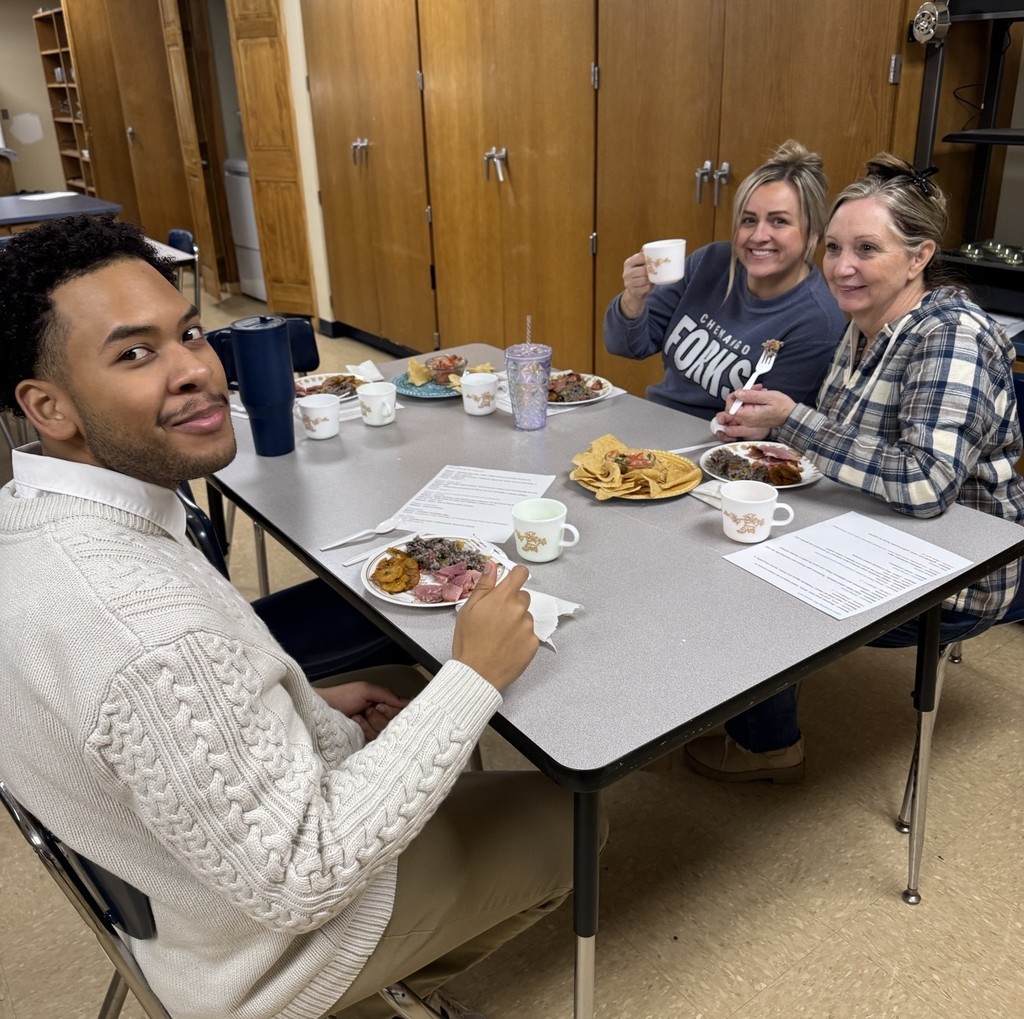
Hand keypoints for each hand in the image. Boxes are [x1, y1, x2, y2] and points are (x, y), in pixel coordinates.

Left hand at [317, 681, 408, 741]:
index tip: (379, 706)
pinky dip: (365, 729)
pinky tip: (355, 723)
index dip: (392, 711)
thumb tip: (407, 703)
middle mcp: (380, 715)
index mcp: (382, 702)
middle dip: (380, 716)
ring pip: (384, 731)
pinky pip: (375, 738)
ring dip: (370, 722)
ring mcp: (373, 728)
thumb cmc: (342, 696)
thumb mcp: (366, 690)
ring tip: (358, 716)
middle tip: (367, 710)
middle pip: (394, 722)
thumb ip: (387, 695)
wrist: (323, 710)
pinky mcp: (365, 738)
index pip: (400, 710)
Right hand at [451, 562, 537, 691]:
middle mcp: (520, 609)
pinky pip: (529, 634)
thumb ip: (484, 585)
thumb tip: (492, 565)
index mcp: (503, 597)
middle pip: (523, 596)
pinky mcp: (533, 644)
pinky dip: (520, 638)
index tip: (510, 582)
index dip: (516, 575)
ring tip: (499, 636)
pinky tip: (506, 646)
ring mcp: (528, 627)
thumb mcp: (468, 609)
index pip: (521, 574)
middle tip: (496, 617)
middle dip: (512, 602)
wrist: (476, 674)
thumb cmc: (468, 641)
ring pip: (525, 616)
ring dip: (516, 621)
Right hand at [619, 252, 652, 318]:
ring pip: (645, 280)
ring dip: (651, 279)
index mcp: (628, 263)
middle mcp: (626, 273)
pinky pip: (646, 288)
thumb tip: (651, 247)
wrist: (634, 291)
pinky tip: (651, 285)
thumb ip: (644, 257)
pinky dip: (650, 287)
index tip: (657, 259)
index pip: (640, 257)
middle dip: (652, 271)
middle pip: (643, 270)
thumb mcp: (639, 265)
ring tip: (654, 278)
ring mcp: (628, 283)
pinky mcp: (633, 292)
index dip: (649, 258)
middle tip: (658, 270)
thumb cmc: (640, 275)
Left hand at [715, 386, 794, 438]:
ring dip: (749, 396)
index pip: (731, 408)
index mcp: (749, 416)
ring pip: (743, 405)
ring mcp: (751, 420)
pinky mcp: (754, 418)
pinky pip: (748, 408)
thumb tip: (738, 393)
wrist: (792, 416)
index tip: (741, 390)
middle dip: (743, 394)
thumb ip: (751, 395)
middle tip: (753, 388)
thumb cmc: (783, 408)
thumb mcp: (768, 397)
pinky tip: (761, 396)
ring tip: (759, 391)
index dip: (733, 397)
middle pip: (736, 406)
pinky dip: (753, 400)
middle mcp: (748, 420)